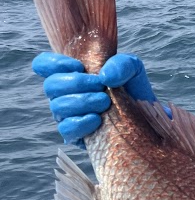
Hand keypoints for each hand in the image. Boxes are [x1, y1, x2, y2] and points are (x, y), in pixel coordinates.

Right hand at [33, 52, 157, 144]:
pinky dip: (81, 123)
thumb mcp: (133, 70)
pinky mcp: (76, 136)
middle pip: (50, 85)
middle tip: (101, 86)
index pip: (44, 65)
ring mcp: (67, 116)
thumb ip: (122, 64)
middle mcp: (64, 94)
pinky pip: (66, 129)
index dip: (54, 63)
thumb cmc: (134, 91)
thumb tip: (105, 76)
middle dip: (76, 83)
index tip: (80, 66)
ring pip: (58, 106)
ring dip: (82, 101)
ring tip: (105, 102)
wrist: (146, 119)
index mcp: (71, 74)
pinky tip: (97, 120)